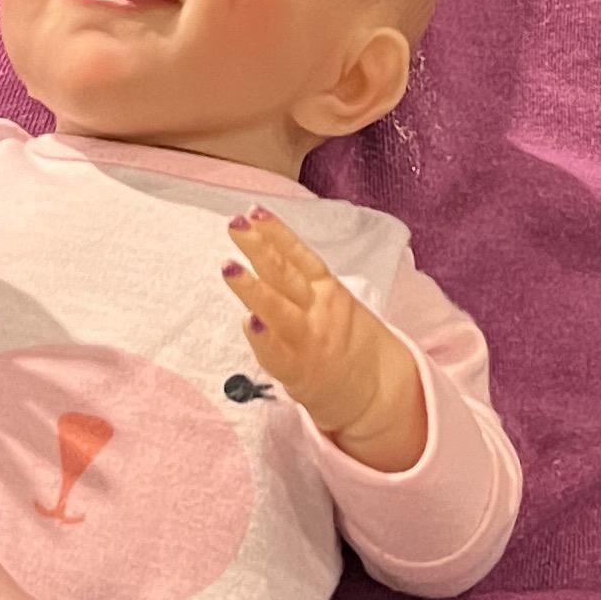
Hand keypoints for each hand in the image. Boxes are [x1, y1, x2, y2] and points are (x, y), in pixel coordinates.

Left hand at [222, 209, 426, 468]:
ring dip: (253, 288)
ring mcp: (308, 338)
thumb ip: (297, 278)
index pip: (298, 254)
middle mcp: (317, 308)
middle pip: (285, 274)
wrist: (371, 388)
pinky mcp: (297, 369)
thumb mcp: (328, 299)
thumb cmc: (340, 338)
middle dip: (259, 248)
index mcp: (327, 287)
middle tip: (235, 225)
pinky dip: (263, 337)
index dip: (277, 231)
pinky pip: (277, 351)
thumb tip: (260, 243)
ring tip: (229, 268)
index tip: (254, 211)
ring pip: (278, 308)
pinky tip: (248, 322)